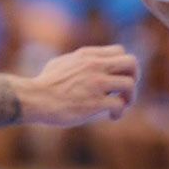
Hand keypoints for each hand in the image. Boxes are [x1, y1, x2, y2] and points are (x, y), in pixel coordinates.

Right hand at [22, 45, 137, 125]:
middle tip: (125, 91)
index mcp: (88, 55)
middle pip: (132, 63)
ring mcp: (96, 83)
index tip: (116, 77)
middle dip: (134, 77)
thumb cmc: (44, 84)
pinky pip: (120, 104)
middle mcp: (95, 66)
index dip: (123, 66)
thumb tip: (85, 62)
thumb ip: (79, 61)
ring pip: (130, 84)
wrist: (34, 99)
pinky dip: (120, 112)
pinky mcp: (95, 102)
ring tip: (121, 105)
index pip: (120, 52)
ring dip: (130, 97)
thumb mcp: (62, 62)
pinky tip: (112, 116)